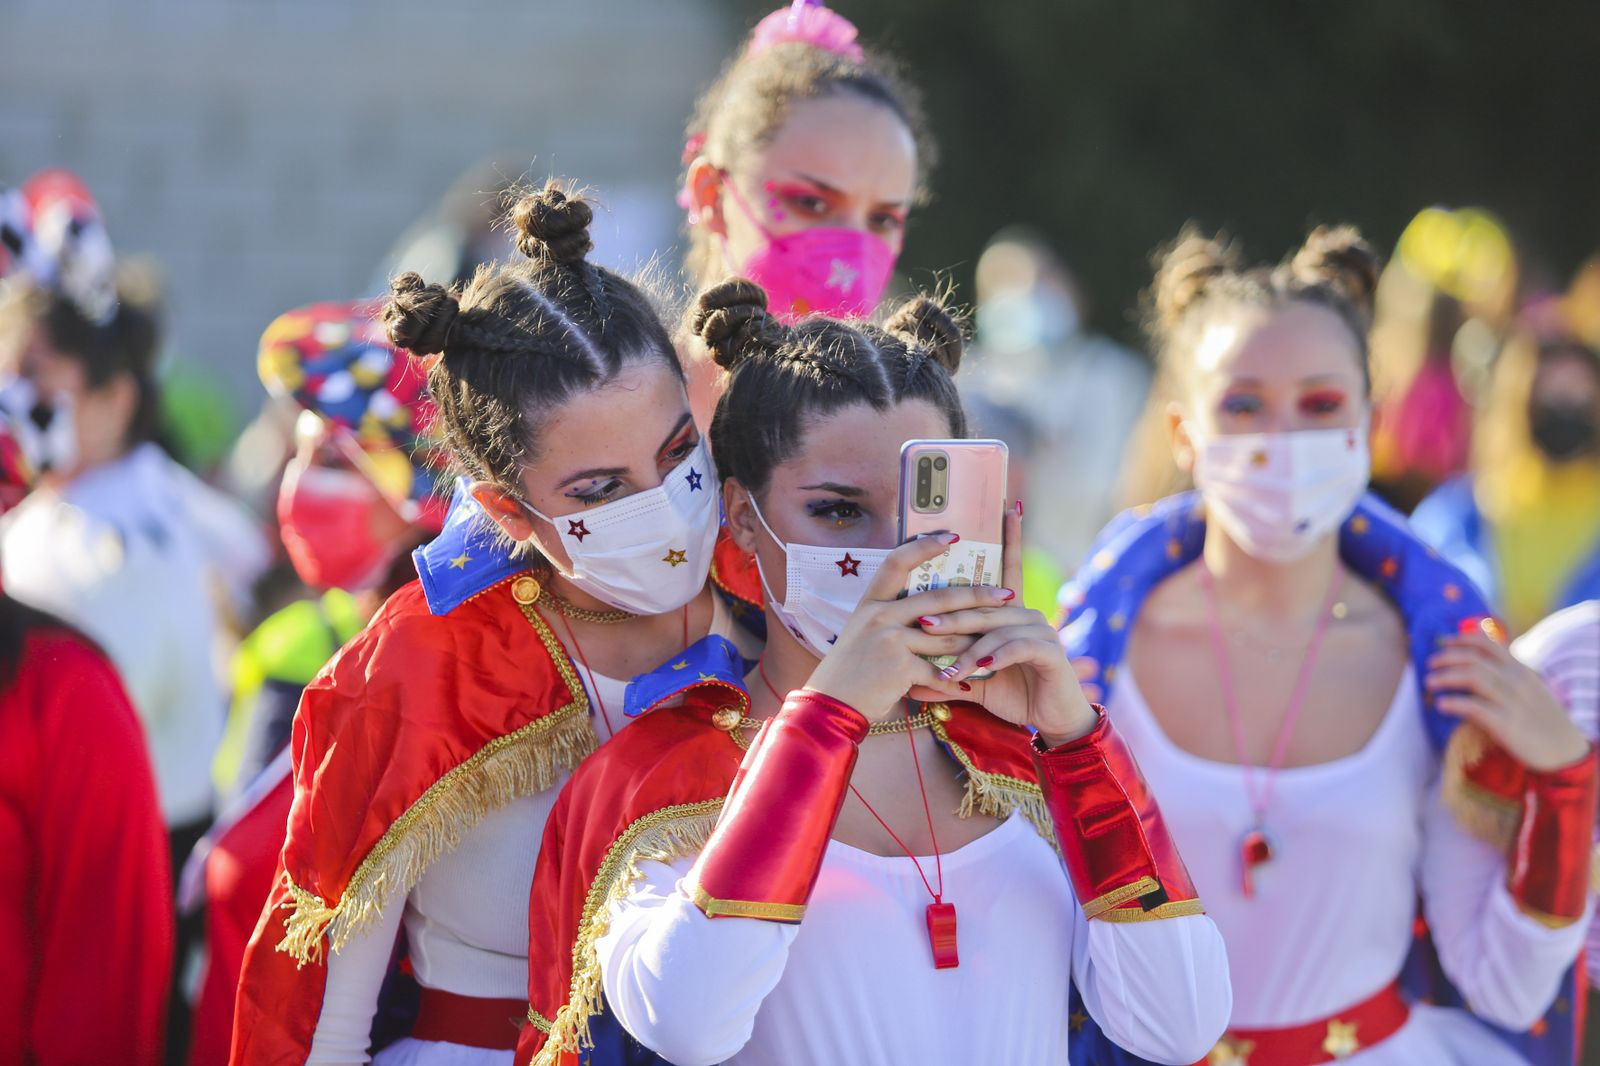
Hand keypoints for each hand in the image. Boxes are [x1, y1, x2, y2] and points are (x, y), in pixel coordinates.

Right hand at [804, 532, 1010, 722]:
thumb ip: (893, 619)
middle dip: (978, 597)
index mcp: (871, 602)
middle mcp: (880, 615)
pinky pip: (938, 672)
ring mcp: (890, 639)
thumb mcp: (864, 633)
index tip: (952, 536)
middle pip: (939, 599)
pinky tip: (967, 686)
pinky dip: (953, 681)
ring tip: (999, 643)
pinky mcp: (900, 666)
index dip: (925, 545)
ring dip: (974, 644)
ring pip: (947, 637)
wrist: (831, 704)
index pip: (898, 561)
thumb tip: (931, 612)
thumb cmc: (851, 670)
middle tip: (1006, 595)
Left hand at [911, 503, 1098, 744]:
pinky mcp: (1052, 652)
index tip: (1006, 505)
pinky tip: (978, 669)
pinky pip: (1016, 648)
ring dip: (967, 648)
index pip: (1008, 568)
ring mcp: (1042, 631)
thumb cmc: (1015, 695)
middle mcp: (1028, 614)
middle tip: (920, 623)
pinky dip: (994, 658)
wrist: (1052, 723)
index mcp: (1010, 614)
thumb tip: (909, 682)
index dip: (1010, 537)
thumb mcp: (976, 683)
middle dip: (950, 614)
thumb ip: (947, 676)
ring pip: (996, 628)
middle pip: (983, 605)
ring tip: (944, 667)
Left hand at [1426, 626, 1592, 772]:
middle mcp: (1516, 681)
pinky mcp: (1506, 724)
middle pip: (1474, 660)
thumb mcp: (1529, 687)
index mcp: (1520, 670)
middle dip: (1447, 658)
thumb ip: (1507, 672)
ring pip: (1473, 678)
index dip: (1462, 640)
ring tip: (1429, 682)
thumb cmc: (1541, 717)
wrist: (1563, 749)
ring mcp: (1512, 701)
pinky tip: (1441, 705)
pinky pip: (1475, 707)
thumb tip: (1477, 657)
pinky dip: (1455, 703)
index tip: (1442, 641)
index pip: (1488, 645)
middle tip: (1430, 664)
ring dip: (1446, 677)